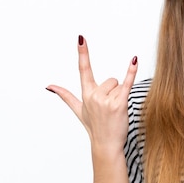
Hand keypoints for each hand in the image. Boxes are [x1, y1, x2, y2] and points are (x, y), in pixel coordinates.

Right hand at [46, 35, 138, 153]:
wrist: (105, 144)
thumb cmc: (94, 127)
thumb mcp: (78, 110)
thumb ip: (65, 95)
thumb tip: (50, 86)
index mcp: (86, 94)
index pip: (83, 69)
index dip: (83, 53)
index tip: (81, 38)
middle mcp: (94, 95)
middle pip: (111, 80)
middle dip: (113, 91)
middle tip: (110, 109)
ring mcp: (106, 100)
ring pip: (119, 85)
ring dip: (120, 96)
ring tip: (116, 111)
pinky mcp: (119, 103)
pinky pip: (127, 83)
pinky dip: (131, 72)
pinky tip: (134, 60)